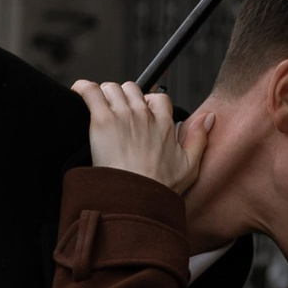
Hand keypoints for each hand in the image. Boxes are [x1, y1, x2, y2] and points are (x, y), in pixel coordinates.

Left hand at [74, 80, 211, 195]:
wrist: (135, 199)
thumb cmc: (159, 189)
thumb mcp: (189, 166)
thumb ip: (199, 138)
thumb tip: (209, 117)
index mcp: (164, 124)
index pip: (157, 98)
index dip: (148, 102)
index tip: (140, 114)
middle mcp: (144, 115)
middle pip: (132, 89)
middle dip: (123, 97)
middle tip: (115, 114)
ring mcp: (123, 116)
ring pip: (111, 88)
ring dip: (103, 95)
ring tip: (97, 109)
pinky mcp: (102, 120)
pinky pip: (90, 91)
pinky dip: (83, 89)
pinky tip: (79, 93)